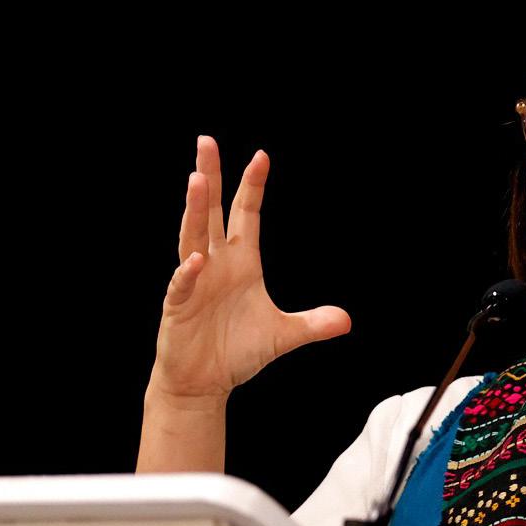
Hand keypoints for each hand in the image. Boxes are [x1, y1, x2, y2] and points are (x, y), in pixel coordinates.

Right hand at [150, 135, 350, 400]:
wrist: (204, 383)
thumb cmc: (237, 352)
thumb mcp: (284, 335)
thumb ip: (313, 324)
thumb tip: (347, 321)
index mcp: (241, 263)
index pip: (246, 215)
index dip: (252, 187)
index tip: (261, 156)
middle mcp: (215, 265)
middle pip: (211, 213)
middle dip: (210, 177)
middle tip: (206, 142)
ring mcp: (194, 282)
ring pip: (192, 238)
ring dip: (193, 211)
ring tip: (195, 180)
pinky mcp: (178, 307)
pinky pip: (182, 285)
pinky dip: (187, 273)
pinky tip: (196, 260)